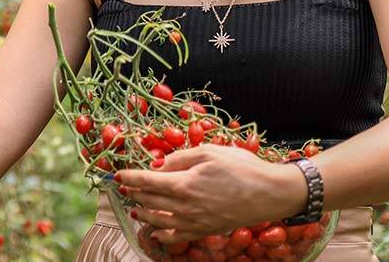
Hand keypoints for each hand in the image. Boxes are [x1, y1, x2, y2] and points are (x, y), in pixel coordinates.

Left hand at [113, 144, 302, 244]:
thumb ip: (179, 158)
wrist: (270, 193)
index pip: (146, 182)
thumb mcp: (209, 152)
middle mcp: (185, 206)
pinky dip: (162, 235)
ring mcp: (195, 221)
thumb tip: (157, 165)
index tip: (117, 175)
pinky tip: (155, 231)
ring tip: (135, 208)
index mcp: (184, 183)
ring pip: (159, 220)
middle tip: (126, 188)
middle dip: (135, 194)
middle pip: (150, 201)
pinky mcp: (206, 230)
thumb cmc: (241, 167)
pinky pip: (177, 237)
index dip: (129, 178)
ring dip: (144, 213)